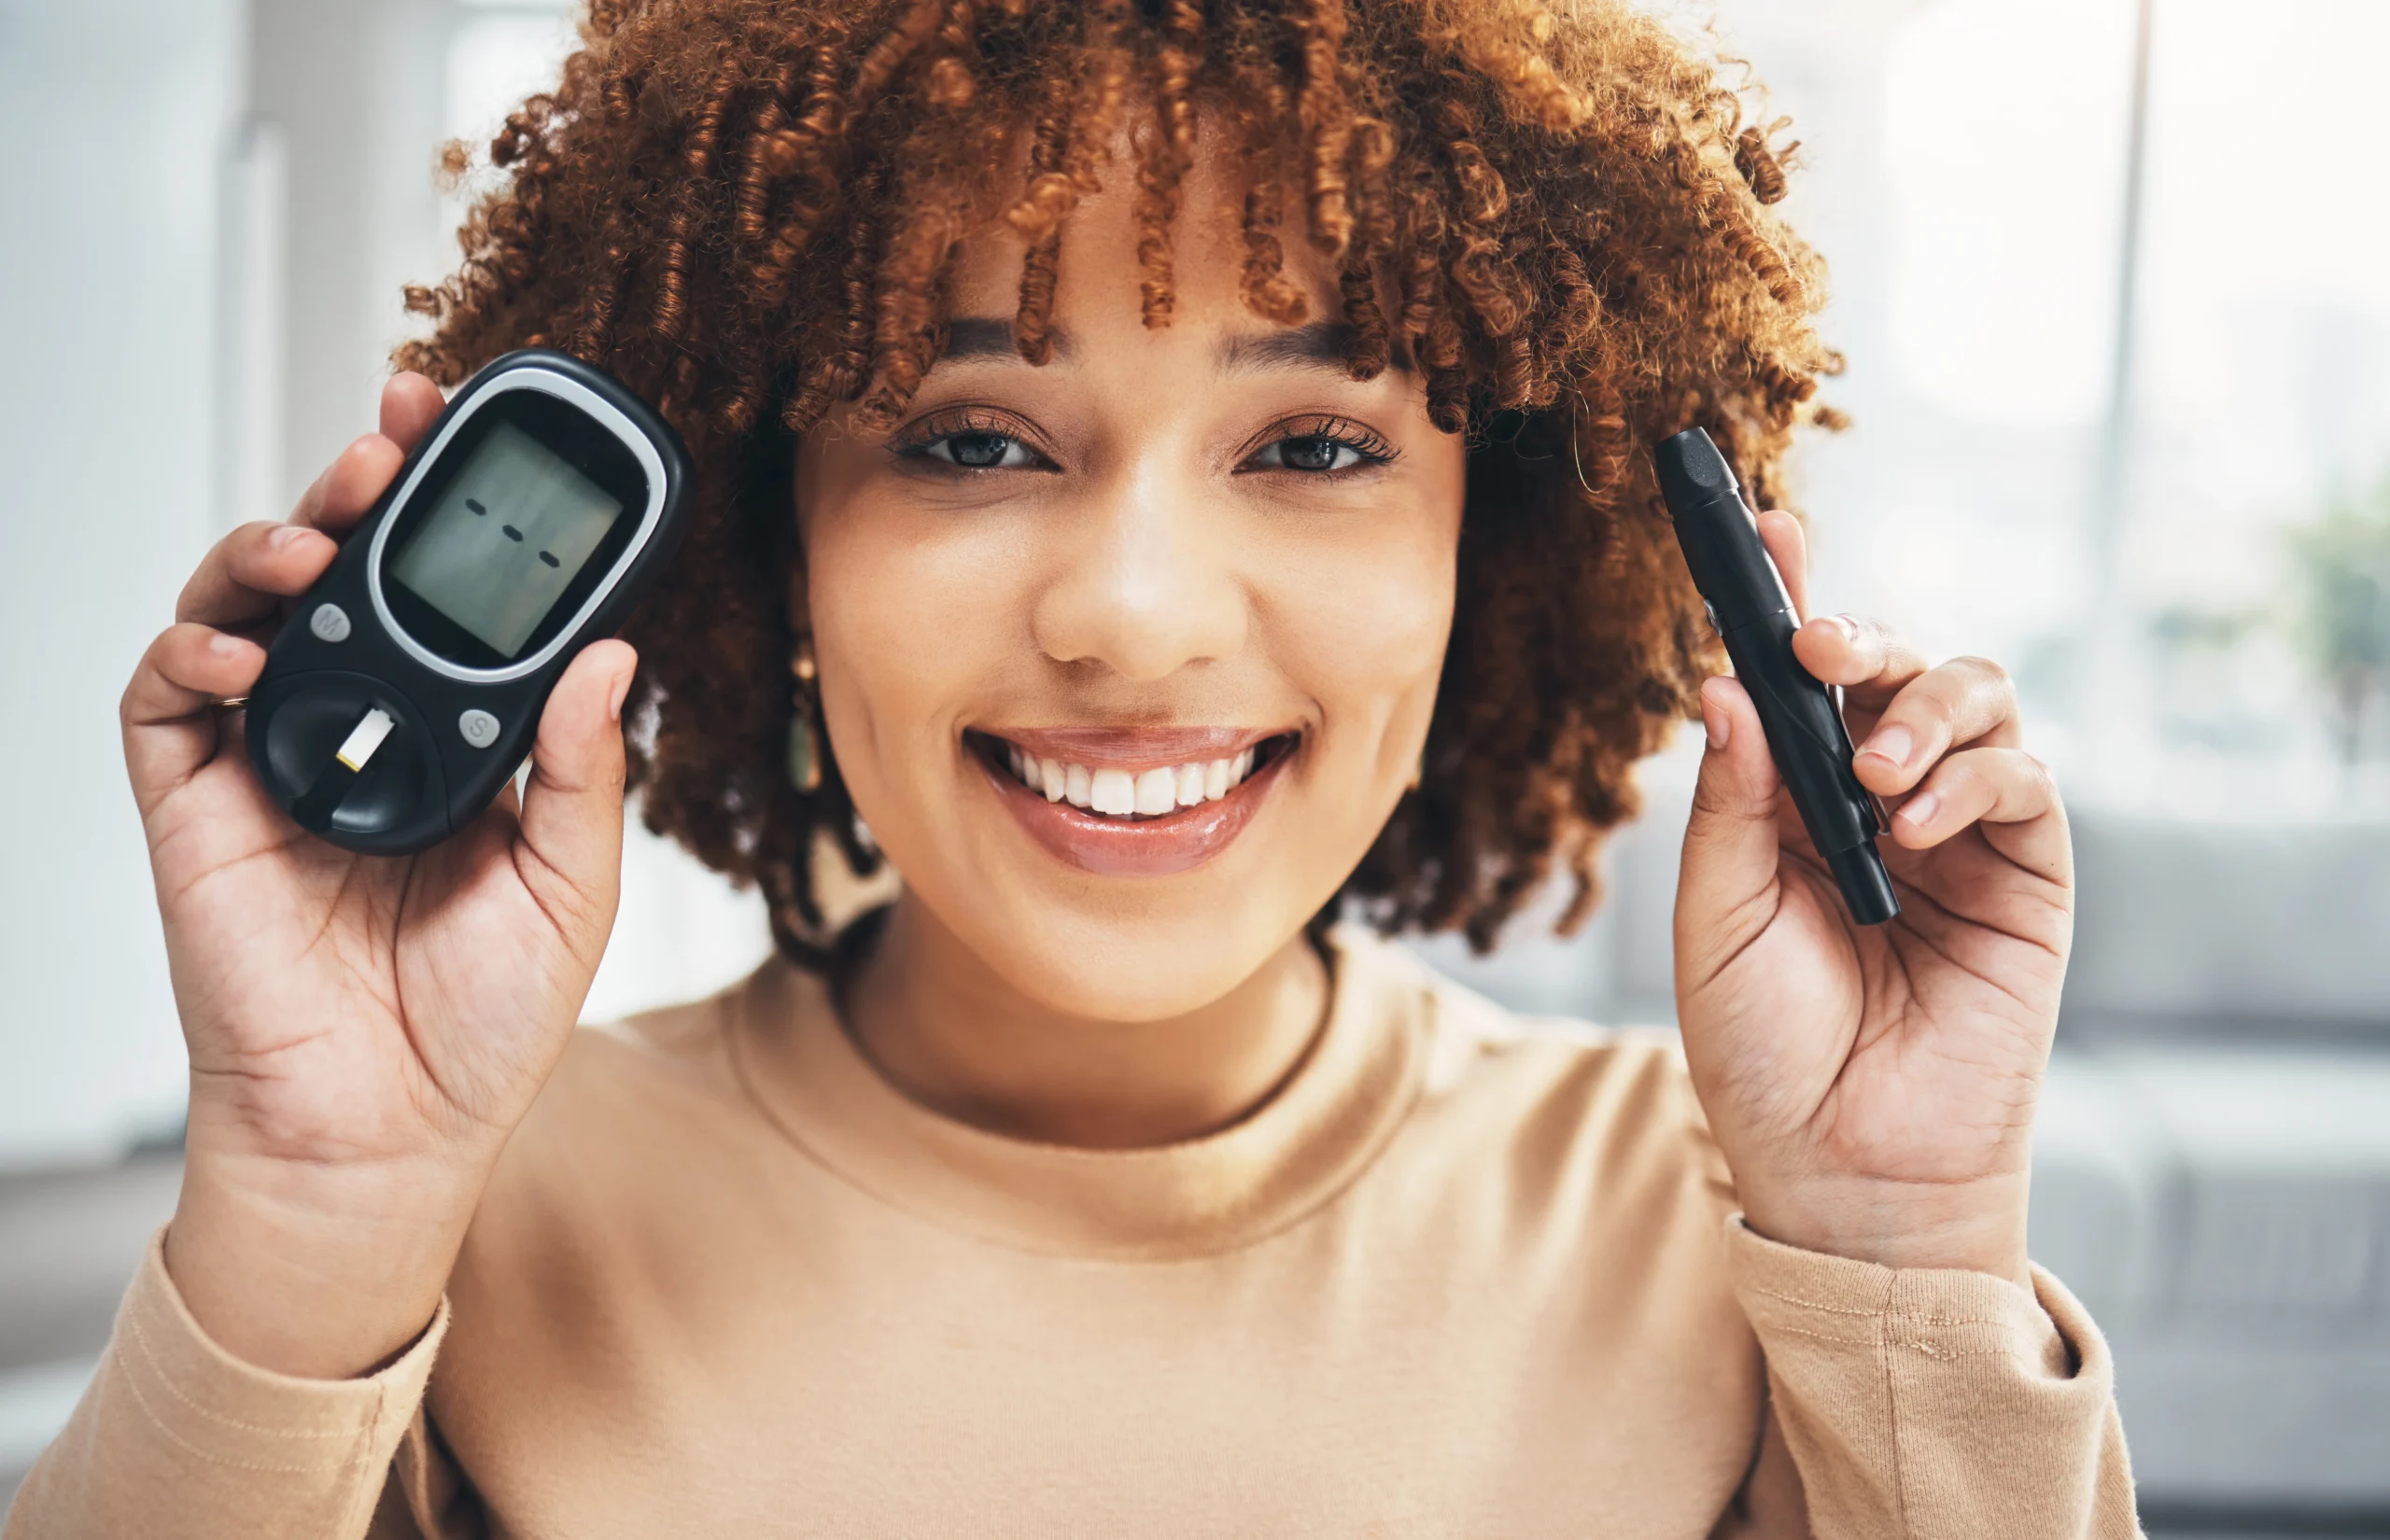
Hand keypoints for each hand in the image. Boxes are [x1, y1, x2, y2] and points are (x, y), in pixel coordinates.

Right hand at [122, 373, 638, 1375]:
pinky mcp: (196, 811)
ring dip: (270, 553)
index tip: (474, 448)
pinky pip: (167, 705)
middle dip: (355, 493)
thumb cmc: (482, 1025)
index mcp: (453, 743)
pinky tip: (242, 651)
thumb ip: (582, 773)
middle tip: (388, 434)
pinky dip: (192, 655)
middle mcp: (360, 736)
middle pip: (341, 580)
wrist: (386, 1136)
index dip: (446, 520)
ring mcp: (272, 767)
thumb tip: (609, 655)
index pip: (443, 603)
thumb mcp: (570, 888)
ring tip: (318, 538)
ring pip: (246, 615)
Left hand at [1672, 511, 2069, 1289]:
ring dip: (1922, 704)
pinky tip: (1917, 819)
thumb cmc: (1761, 1055)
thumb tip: (1722, 684)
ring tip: (1874, 767)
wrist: (1839, 1169)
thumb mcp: (1714, 919)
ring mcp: (1958, 833)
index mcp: (1789, 803)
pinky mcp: (2026, 876)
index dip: (1785, 599)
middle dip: (1861, 633)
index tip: (1765, 527)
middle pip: (1891, 665)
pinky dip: (1973, 774)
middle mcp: (1874, 800)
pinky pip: (2023, 779)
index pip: (1793, 681)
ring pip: (1975, 697)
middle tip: (1820, 645)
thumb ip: (1730, 804)